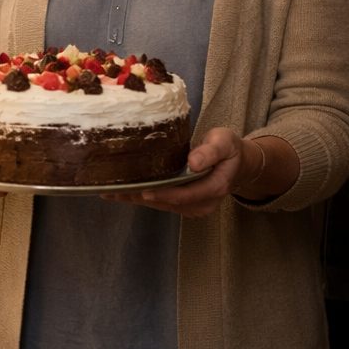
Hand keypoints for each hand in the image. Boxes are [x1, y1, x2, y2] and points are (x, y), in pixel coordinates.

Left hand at [105, 128, 257, 216]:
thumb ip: (211, 151)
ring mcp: (193, 206)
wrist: (238, 163)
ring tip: (110, 193)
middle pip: (167, 203)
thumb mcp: (224, 142)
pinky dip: (142, 198)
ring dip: (136, 200)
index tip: (141, 191)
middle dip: (139, 199)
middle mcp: (202, 203)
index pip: (184, 194)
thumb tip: (194, 162)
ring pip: (161, 205)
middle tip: (112, 192)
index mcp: (214, 188)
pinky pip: (162, 202)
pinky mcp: (184, 204)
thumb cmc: (229, 149)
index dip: (162, 194)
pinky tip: (123, 193)